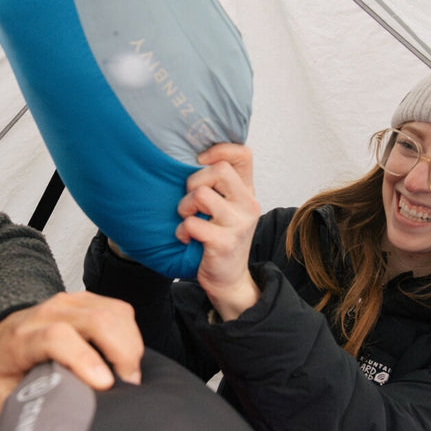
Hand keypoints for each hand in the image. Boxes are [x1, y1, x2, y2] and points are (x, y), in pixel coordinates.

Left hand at [0, 291, 143, 414]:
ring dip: (131, 345)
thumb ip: (20, 410)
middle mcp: (48, 314)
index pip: (56, 338)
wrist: (3, 331)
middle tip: (129, 386)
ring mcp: (70, 303)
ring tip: (130, 374)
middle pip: (96, 320)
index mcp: (23, 339)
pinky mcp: (88, 300)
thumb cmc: (8, 366)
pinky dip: (131, 334)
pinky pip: (120, 310)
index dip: (84, 359)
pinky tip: (127, 355)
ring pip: (113, 313)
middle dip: (122, 354)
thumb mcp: (3, 394)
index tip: (106, 385)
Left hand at [176, 143, 260, 320]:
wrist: (229, 280)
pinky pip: (192, 223)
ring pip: (202, 194)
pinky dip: (183, 230)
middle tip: (190, 200)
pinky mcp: (224, 243)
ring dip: (185, 206)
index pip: (243, 154)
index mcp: (247, 191)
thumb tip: (192, 156)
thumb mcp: (227, 207)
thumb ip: (219, 185)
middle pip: (219, 169)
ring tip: (187, 218)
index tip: (199, 162)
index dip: (218, 150)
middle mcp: (248, 204)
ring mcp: (238, 224)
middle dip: (194, 181)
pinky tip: (186, 237)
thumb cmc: (221, 238)